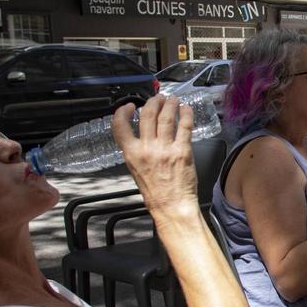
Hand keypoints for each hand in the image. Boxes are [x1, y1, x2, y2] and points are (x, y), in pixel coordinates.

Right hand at [112, 96, 198, 214]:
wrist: (172, 207)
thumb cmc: (156, 193)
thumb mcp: (136, 170)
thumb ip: (136, 152)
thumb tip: (141, 135)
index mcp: (132, 154)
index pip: (120, 125)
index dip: (123, 111)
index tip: (130, 106)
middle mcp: (147, 149)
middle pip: (147, 115)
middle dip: (153, 102)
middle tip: (158, 99)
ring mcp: (165, 149)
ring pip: (166, 116)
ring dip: (170, 104)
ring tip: (172, 100)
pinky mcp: (183, 151)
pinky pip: (185, 126)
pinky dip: (186, 114)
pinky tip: (186, 109)